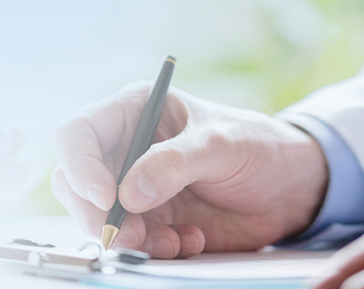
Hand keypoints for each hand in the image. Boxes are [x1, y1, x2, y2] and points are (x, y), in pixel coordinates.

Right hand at [52, 83, 327, 258]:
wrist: (289, 187)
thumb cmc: (257, 146)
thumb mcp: (221, 144)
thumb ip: (174, 164)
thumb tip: (128, 195)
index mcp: (134, 112)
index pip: (77, 135)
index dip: (79, 167)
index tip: (104, 198)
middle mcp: (126, 150)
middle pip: (74, 184)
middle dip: (97, 215)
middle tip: (132, 235)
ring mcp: (135, 189)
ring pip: (99, 220)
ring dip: (130, 240)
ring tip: (173, 241)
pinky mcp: (151, 222)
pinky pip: (132, 245)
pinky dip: (157, 251)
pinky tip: (192, 240)